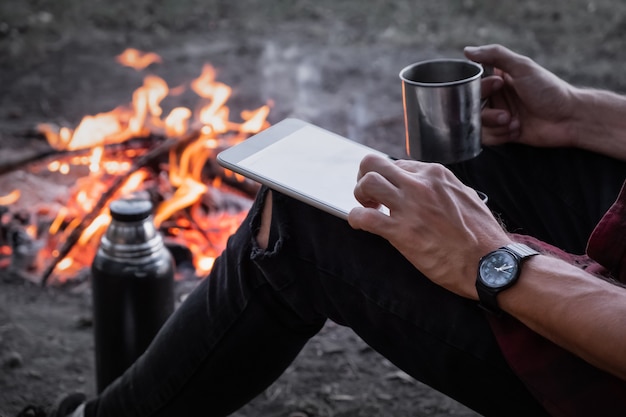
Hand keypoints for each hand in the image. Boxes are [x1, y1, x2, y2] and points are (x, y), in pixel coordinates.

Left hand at [348, 154, 511, 298]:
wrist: (490, 264)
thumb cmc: (482, 236)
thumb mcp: (465, 197)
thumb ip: (442, 188)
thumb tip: (427, 188)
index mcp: (436, 174)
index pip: (397, 165)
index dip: (389, 180)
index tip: (390, 195)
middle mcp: (420, 184)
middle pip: (373, 163)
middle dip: (364, 177)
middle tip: (369, 196)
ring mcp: (410, 206)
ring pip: (367, 183)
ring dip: (359, 196)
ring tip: (367, 209)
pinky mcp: (401, 231)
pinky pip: (364, 217)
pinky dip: (355, 219)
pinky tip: (361, 225)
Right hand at [464, 44, 576, 147]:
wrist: (569, 119)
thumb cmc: (549, 90)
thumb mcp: (523, 67)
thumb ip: (496, 55)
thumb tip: (468, 50)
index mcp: (498, 79)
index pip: (472, 83)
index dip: (481, 88)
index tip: (498, 86)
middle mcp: (496, 97)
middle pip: (470, 107)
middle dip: (488, 113)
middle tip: (506, 113)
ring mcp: (498, 116)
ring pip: (476, 124)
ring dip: (495, 126)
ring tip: (514, 122)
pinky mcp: (502, 133)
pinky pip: (486, 138)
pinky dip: (500, 136)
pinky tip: (517, 130)